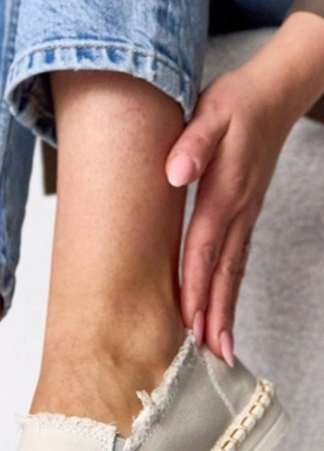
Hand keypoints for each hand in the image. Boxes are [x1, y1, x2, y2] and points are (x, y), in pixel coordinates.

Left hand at [164, 61, 295, 366]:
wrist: (275, 91)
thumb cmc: (237, 101)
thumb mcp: (210, 112)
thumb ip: (192, 143)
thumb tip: (174, 173)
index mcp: (225, 192)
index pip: (203, 248)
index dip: (194, 287)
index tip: (188, 322)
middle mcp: (238, 210)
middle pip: (223, 273)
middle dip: (215, 316)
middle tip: (209, 359)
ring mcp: (246, 215)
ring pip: (233, 271)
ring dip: (225, 310)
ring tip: (220, 351)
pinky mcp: (246, 212)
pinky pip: (237, 259)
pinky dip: (230, 288)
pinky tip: (223, 308)